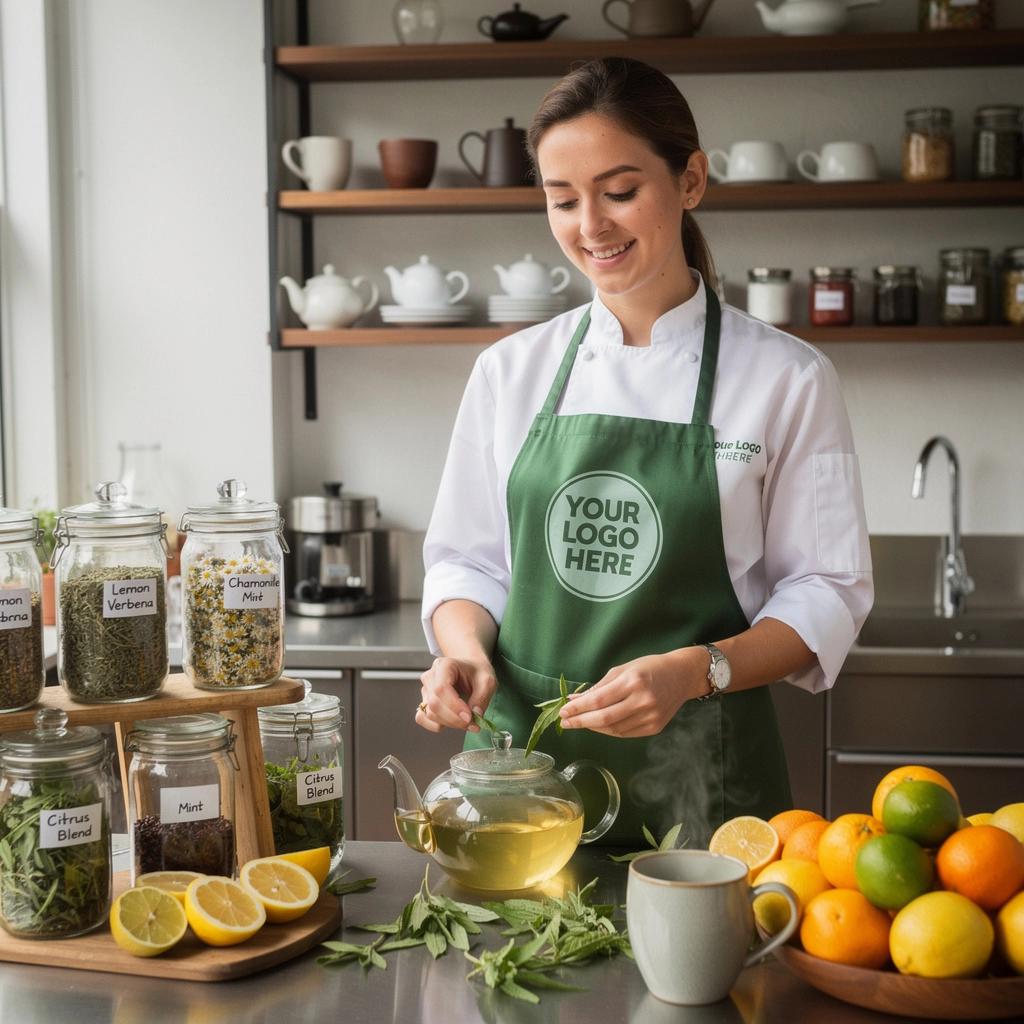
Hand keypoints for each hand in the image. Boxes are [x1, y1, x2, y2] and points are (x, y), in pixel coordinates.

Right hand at [416, 656, 496, 733]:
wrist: (470, 669)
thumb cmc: (477, 672)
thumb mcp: (487, 681)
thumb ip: (482, 698)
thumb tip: (475, 715)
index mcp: (444, 665)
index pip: (441, 689)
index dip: (454, 706)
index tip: (470, 717)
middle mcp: (430, 676)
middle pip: (434, 704)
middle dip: (454, 719)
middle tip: (473, 723)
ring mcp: (425, 690)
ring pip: (430, 714)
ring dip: (449, 723)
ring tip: (467, 721)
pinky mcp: (424, 702)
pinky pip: (422, 718)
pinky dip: (437, 725)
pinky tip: (453, 722)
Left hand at [558, 649, 705, 737]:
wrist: (682, 676)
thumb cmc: (649, 667)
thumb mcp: (623, 669)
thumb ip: (599, 687)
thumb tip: (574, 700)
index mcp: (632, 682)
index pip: (598, 700)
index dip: (578, 708)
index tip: (563, 712)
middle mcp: (643, 701)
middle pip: (604, 718)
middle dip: (580, 722)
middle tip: (565, 723)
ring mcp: (650, 716)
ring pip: (614, 729)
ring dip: (593, 727)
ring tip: (580, 723)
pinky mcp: (655, 727)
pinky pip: (625, 734)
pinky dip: (609, 731)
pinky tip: (598, 726)